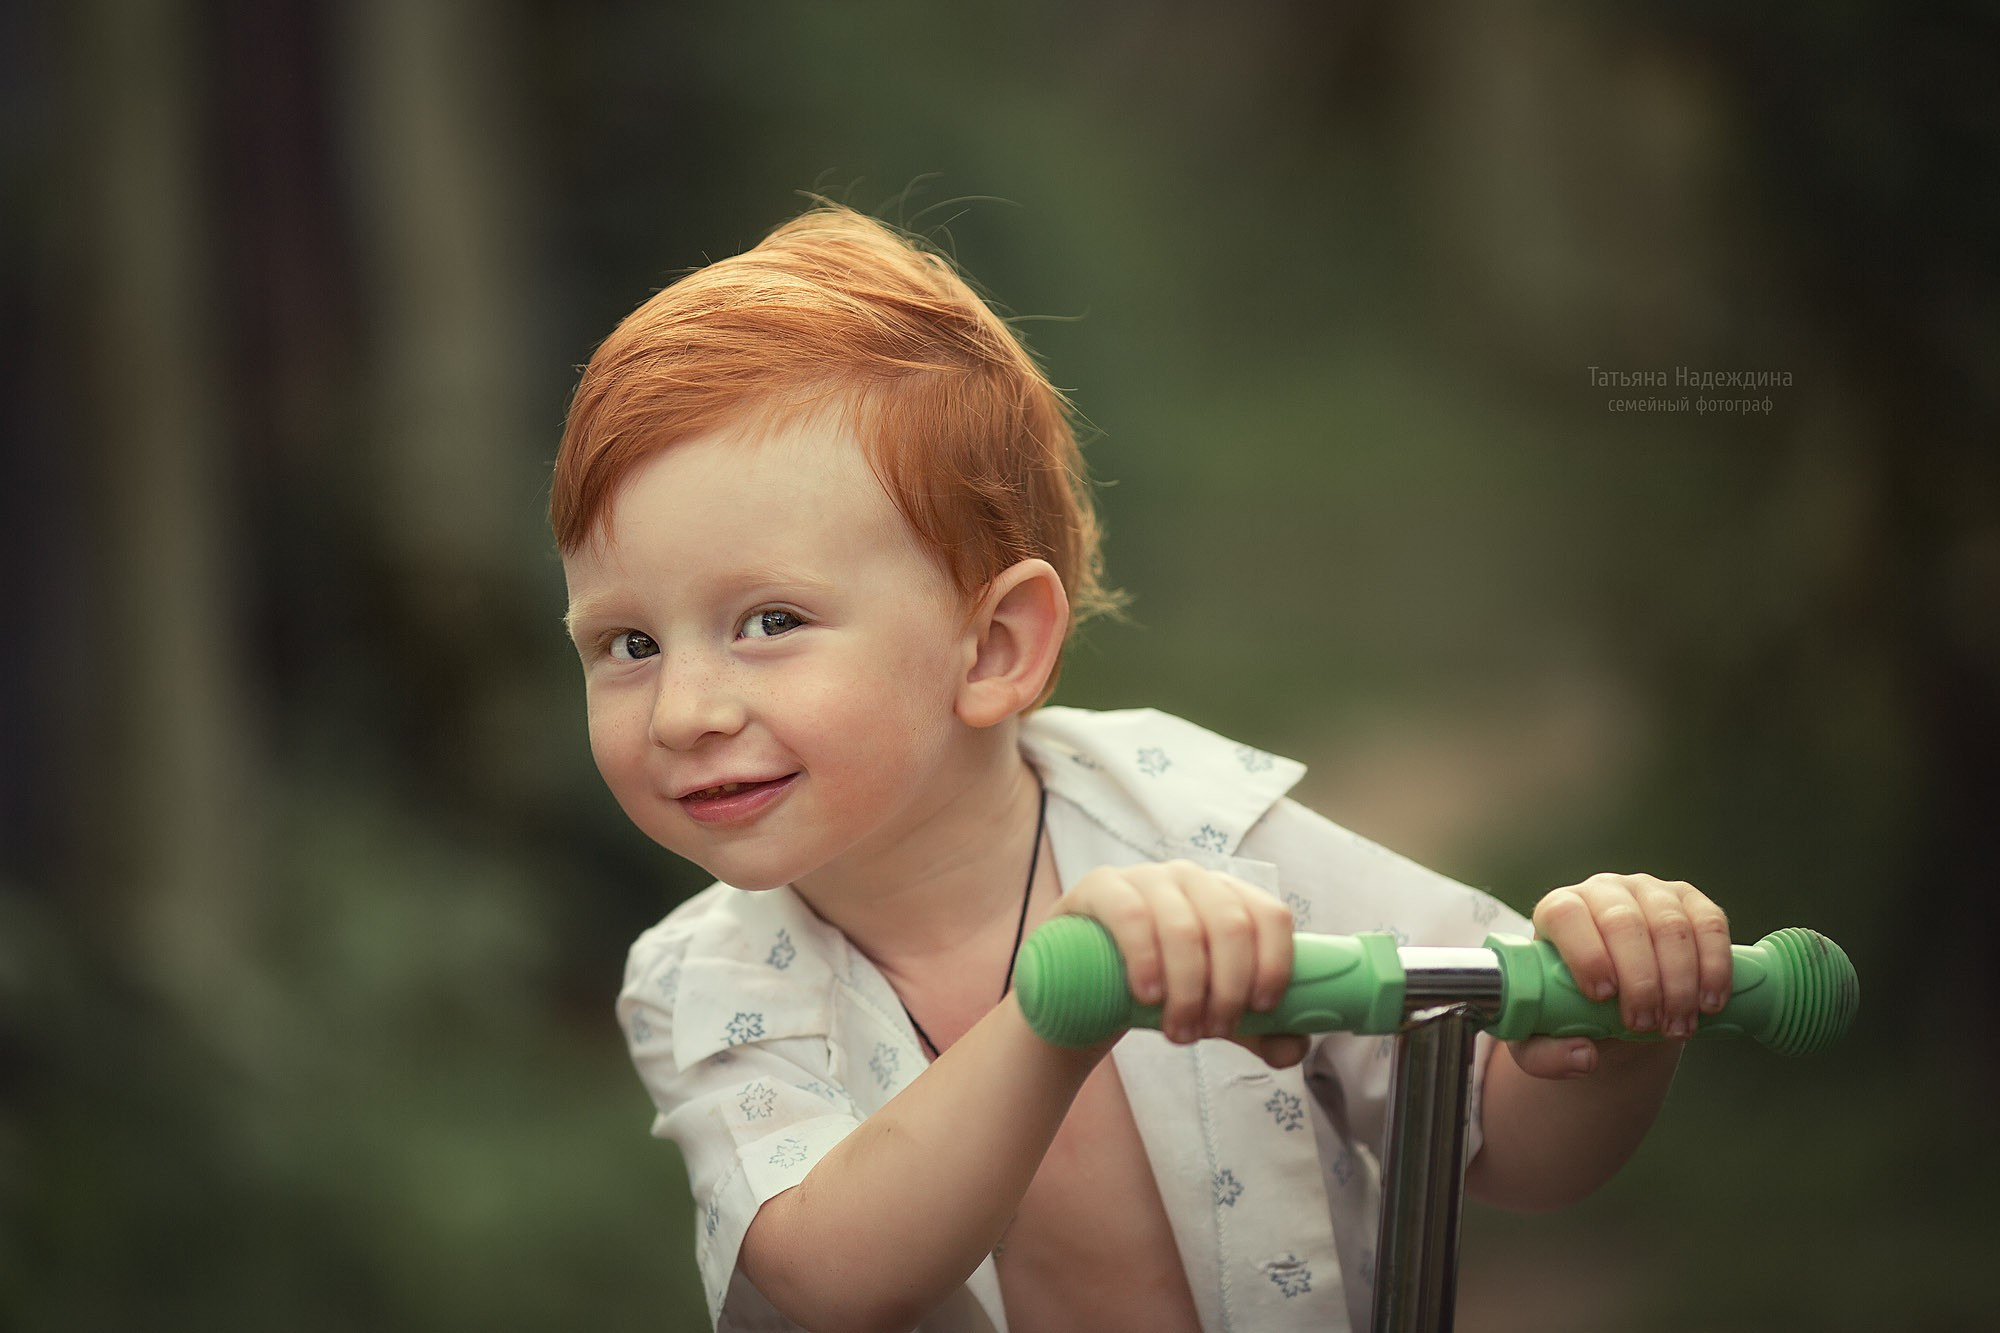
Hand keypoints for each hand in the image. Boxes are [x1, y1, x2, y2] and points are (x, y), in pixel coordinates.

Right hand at [1054, 860, 1306, 1067]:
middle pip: (1231, 925)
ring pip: (1184, 927)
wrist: (1082, 987)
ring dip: (1189, 988)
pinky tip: (1147, 995)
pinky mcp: (1102, 888)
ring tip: (1178, 1032)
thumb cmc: (1161, 992)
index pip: (1270, 915)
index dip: (1275, 962)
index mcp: (1230, 898)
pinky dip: (1146, 959)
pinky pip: (1131, 914)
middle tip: (1213, 1031)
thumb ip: (1259, 1032)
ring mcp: (1146, 878)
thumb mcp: (1213, 1012)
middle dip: (1229, 988)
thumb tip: (1296, 1049)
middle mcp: (1193, 880)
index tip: (1262, 1009)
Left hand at [1510, 872, 1731, 1078]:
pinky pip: (1710, 923)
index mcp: (1557, 912)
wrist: (1618, 1004)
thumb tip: (1583, 1056)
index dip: (1586, 953)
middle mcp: (1602, 892)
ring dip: (1680, 982)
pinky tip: (1709, 1003)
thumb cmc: (1573, 1010)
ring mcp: (1649, 892)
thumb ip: (1545, 1055)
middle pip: (1623, 922)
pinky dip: (1714, 966)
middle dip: (1640, 981)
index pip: (1566, 914)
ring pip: (1670, 925)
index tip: (1602, 996)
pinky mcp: (1690, 902)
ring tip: (1678, 1025)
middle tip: (1644, 1026)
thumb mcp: (1543, 1037)